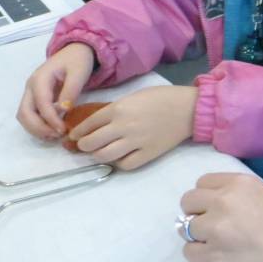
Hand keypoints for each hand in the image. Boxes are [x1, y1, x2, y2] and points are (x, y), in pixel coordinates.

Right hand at [17, 43, 95, 139]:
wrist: (74, 51)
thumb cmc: (77, 60)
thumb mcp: (79, 73)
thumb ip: (71, 91)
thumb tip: (64, 110)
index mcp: (40, 79)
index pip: (41, 104)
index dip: (50, 119)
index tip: (63, 130)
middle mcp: (30, 87)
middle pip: (24, 112)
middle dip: (38, 127)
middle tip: (57, 136)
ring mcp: (31, 93)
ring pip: (24, 116)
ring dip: (36, 129)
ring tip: (55, 136)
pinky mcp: (35, 98)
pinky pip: (30, 115)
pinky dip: (37, 125)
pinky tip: (52, 130)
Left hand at [68, 85, 198, 169]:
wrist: (188, 108)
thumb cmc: (162, 97)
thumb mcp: (134, 97)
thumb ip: (116, 109)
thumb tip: (99, 123)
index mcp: (119, 109)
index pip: (89, 124)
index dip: (78, 132)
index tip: (74, 137)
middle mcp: (123, 126)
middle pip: (91, 143)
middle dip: (83, 146)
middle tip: (84, 147)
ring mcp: (136, 141)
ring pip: (105, 156)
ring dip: (97, 156)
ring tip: (99, 153)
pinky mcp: (148, 153)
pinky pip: (125, 165)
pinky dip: (118, 163)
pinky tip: (119, 158)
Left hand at [179, 173, 262, 261]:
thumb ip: (239, 196)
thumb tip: (214, 204)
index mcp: (240, 184)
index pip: (203, 183)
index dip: (207, 197)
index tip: (216, 209)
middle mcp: (223, 202)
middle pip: (188, 202)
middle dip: (197, 214)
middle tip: (213, 228)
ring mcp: (215, 230)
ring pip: (184, 229)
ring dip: (199, 237)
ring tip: (220, 246)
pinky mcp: (211, 258)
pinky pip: (189, 253)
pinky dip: (201, 257)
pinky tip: (221, 259)